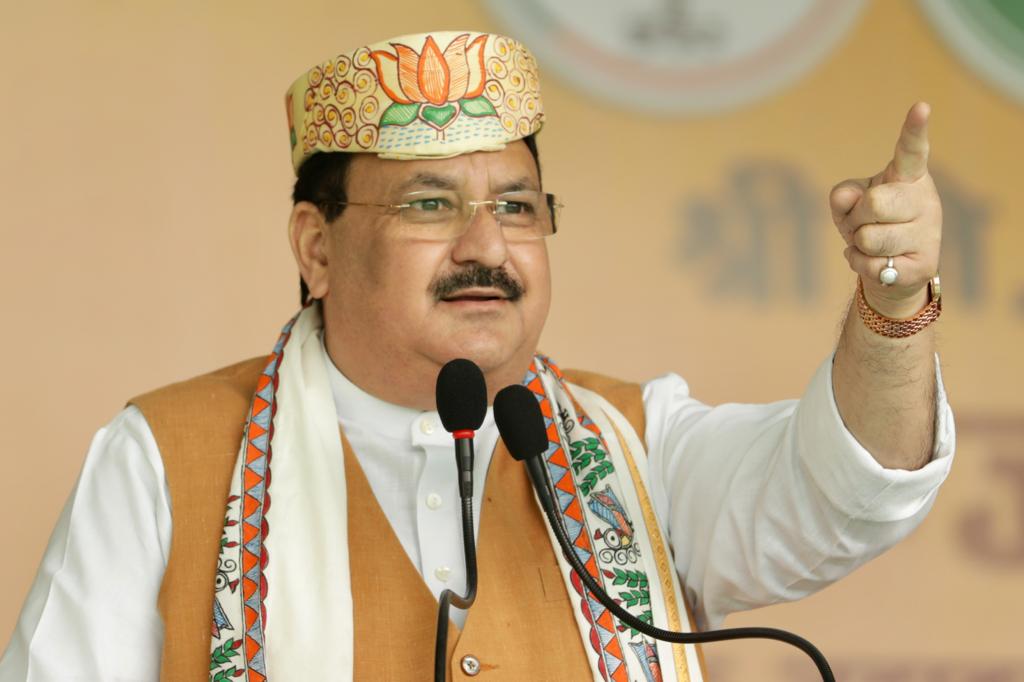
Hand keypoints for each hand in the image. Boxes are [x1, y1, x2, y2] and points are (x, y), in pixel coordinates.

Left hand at [829, 102, 941, 318]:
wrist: (888, 268)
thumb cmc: (868, 224)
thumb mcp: (849, 204)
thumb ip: (843, 195)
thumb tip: (846, 199)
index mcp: (908, 176)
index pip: (912, 150)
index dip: (914, 129)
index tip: (920, 106)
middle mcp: (925, 200)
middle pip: (874, 203)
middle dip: (856, 218)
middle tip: (864, 223)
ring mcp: (929, 232)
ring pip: (870, 238)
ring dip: (858, 243)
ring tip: (871, 244)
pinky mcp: (925, 264)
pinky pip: (873, 265)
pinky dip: (860, 264)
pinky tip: (875, 262)